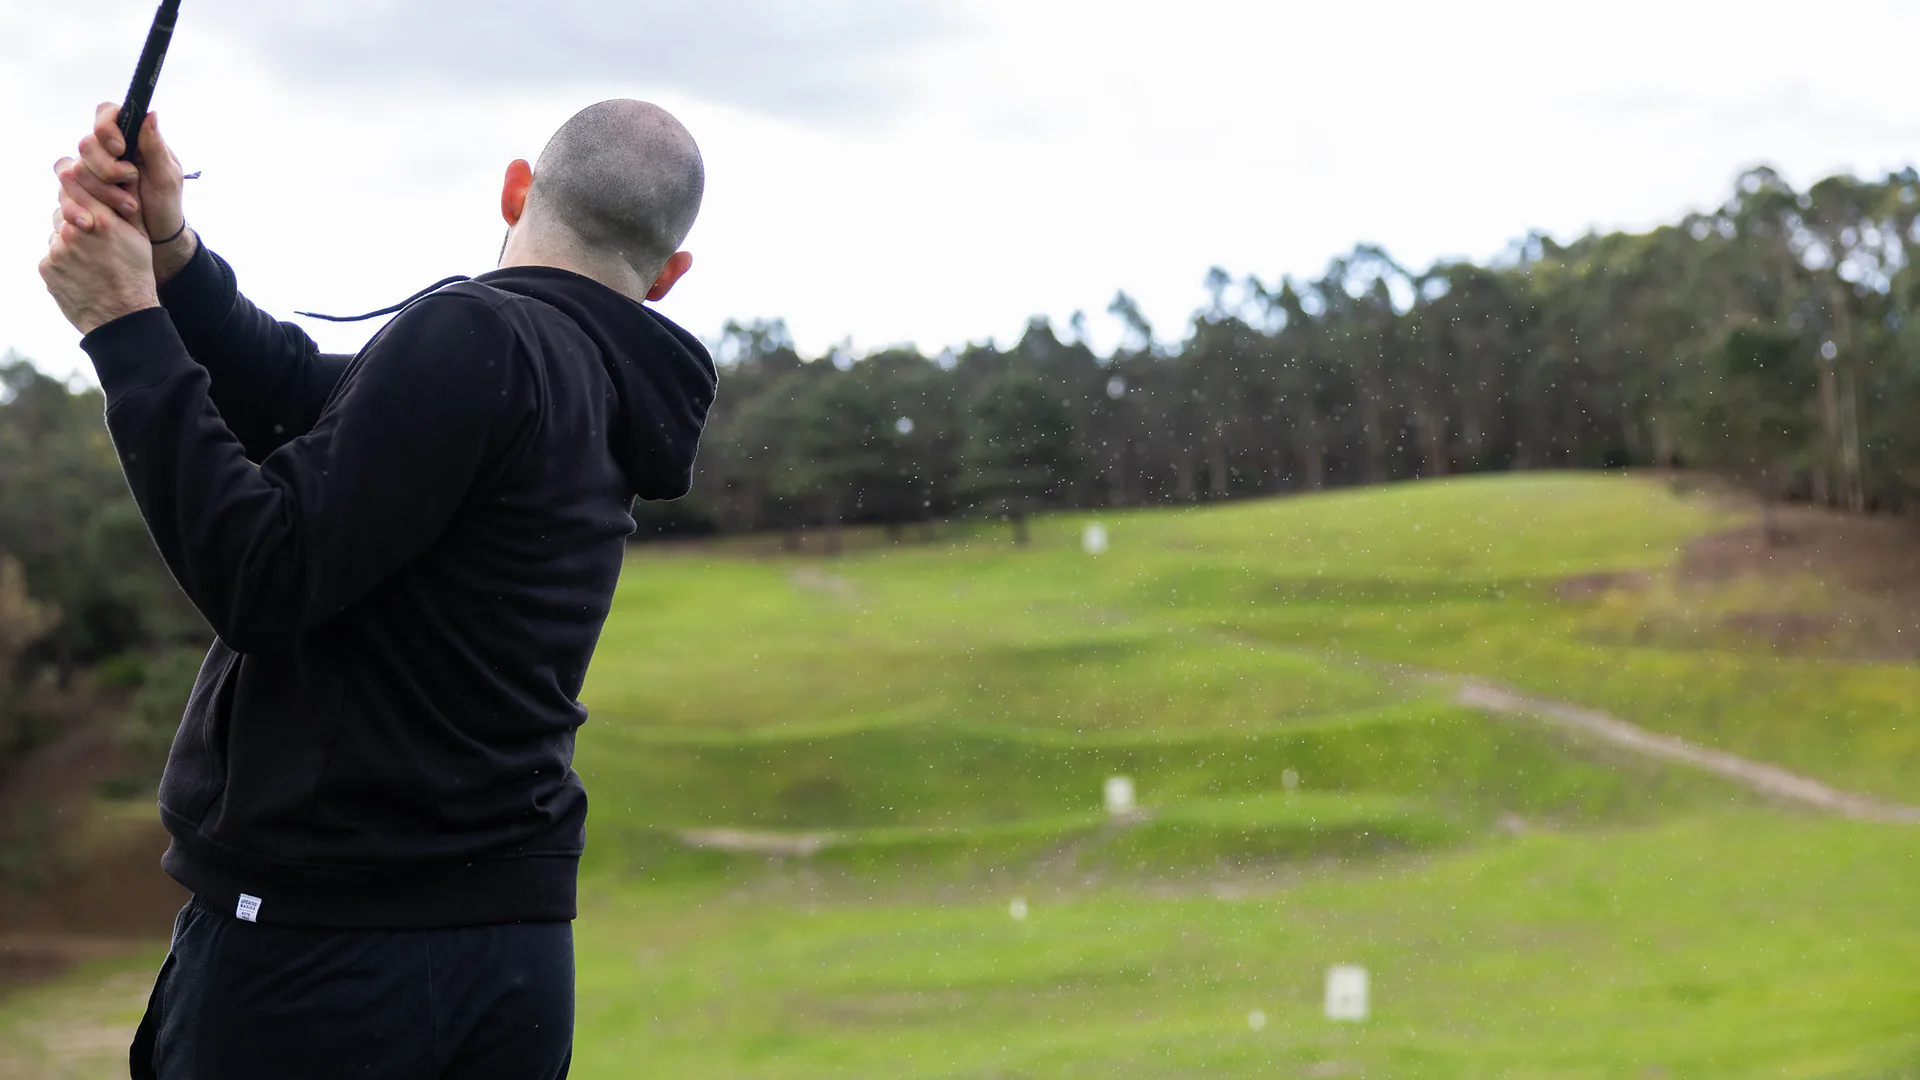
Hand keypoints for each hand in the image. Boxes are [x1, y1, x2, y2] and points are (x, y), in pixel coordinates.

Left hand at [41, 182, 160, 336]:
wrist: (122, 317)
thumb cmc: (136, 275)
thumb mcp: (140, 237)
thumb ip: (126, 205)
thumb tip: (121, 178)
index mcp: (100, 219)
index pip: (72, 180)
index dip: (74, 179)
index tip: (78, 182)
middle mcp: (74, 230)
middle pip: (64, 207)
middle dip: (76, 214)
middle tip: (93, 232)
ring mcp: (57, 250)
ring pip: (57, 232)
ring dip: (70, 239)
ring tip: (91, 259)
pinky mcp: (47, 267)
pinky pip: (52, 254)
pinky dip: (64, 260)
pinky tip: (82, 272)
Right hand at [56, 104, 193, 281]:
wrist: (157, 237)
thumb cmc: (166, 203)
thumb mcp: (167, 177)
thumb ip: (155, 147)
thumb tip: (150, 113)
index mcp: (129, 139)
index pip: (107, 114)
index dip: (106, 127)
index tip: (120, 148)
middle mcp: (106, 151)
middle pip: (87, 144)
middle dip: (107, 167)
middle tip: (132, 182)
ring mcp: (90, 171)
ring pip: (75, 168)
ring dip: (102, 190)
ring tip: (129, 207)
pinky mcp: (80, 192)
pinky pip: (65, 191)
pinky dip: (77, 206)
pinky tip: (91, 220)